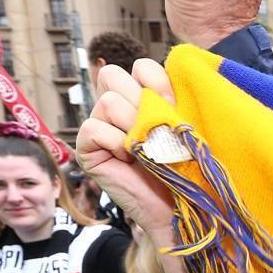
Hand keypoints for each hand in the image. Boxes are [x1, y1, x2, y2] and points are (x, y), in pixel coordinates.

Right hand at [77, 61, 179, 247]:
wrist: (180, 206)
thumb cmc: (186, 166)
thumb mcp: (182, 126)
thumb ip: (171, 99)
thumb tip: (168, 73)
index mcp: (140, 97)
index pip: (140, 66)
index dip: (157, 82)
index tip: (173, 106)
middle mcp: (116, 108)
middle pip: (112, 74)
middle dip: (140, 100)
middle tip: (156, 129)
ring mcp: (99, 127)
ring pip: (107, 101)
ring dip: (132, 125)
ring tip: (145, 149)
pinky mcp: (87, 149)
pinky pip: (93, 128)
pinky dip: (115, 142)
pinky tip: (129, 159)